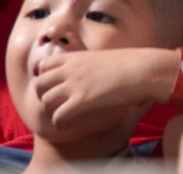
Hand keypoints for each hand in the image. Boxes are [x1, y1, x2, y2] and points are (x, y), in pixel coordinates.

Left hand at [34, 48, 166, 130]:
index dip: (44, 77)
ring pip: (45, 100)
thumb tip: (98, 71)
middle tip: (54, 103)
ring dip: (51, 111)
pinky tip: (68, 125)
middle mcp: (71, 69)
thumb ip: (92, 63)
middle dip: (43, 96)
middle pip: (39, 84)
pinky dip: (59, 123)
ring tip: (62, 115)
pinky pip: (58, 116)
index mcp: (76, 56)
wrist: (144, 69)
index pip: (44, 65)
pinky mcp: (82, 100)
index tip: (53, 86)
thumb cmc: (132, 63)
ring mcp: (75, 84)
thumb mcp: (105, 57)